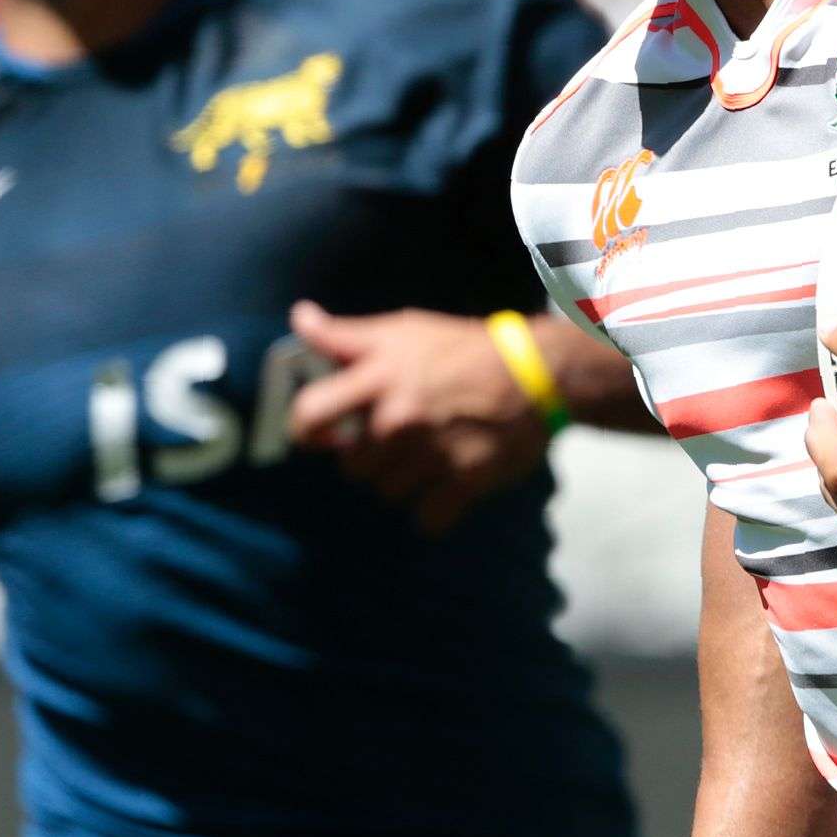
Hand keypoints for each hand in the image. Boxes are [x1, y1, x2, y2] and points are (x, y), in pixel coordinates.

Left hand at [286, 302, 549, 533]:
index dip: (306, 428)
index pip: (310, 413)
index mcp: (378, 376)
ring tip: (427, 455)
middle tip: (397, 439)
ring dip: (403, 481)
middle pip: (351, 466)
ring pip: (387, 492)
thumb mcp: (403, 331)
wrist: (536, 374)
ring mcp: (431, 452)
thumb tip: (300, 318)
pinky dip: (435, 509)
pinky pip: (426, 518)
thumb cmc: (462, 350)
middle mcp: (399, 417)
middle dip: (369, 457)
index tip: (320, 434)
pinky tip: (447, 482)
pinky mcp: (464, 481)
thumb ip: (346, 336)